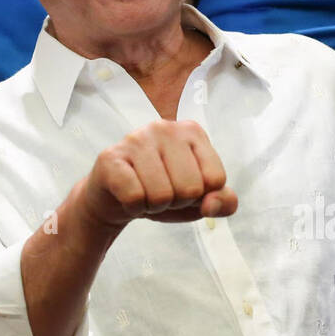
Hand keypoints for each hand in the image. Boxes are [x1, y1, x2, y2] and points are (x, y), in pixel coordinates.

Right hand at [79, 121, 237, 230]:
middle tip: (161, 192)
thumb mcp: (200, 199)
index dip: (201, 195)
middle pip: (190, 188)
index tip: (183, 186)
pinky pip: (135, 198)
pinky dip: (134, 207)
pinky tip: (127, 196)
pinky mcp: (111, 157)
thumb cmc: (163, 191)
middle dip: (177, 202)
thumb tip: (211, 205)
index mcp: (192, 131)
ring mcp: (136, 139)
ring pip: (162, 196)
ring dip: (154, 206)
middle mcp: (164, 127)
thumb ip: (223, 202)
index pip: (215, 179)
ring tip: (145, 193)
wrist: (116, 198)